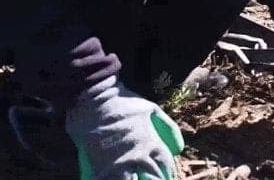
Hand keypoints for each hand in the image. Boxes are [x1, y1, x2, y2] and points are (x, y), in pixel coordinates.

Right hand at [65, 76, 183, 179]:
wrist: (95, 101)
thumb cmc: (124, 103)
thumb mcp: (152, 109)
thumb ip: (168, 127)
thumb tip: (179, 148)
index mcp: (151, 143)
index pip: (166, 165)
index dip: (168, 173)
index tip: (167, 175)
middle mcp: (139, 156)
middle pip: (154, 177)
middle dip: (157, 179)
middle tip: (156, 178)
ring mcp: (121, 163)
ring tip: (139, 179)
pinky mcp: (103, 168)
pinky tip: (121, 179)